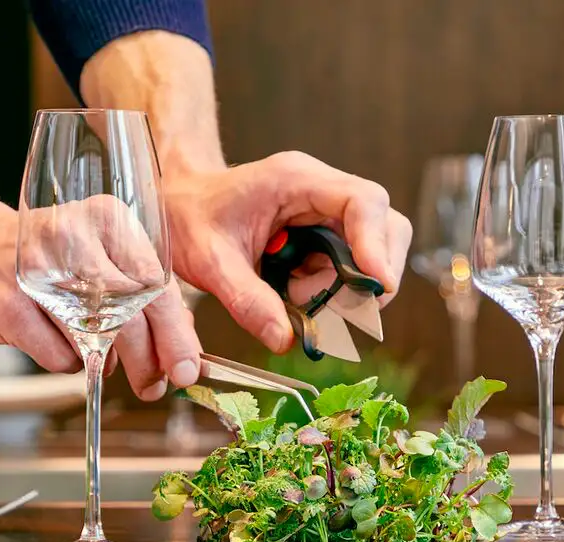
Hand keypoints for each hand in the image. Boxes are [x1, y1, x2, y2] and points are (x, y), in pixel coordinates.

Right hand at [0, 176, 200, 396]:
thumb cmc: (47, 258)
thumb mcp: (100, 255)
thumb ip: (142, 291)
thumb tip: (182, 341)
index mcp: (108, 220)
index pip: (158, 286)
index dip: (177, 335)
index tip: (186, 368)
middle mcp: (76, 239)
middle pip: (133, 317)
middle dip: (149, 362)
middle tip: (153, 385)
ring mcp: (42, 273)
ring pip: (98, 342)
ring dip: (106, 363)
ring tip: (99, 356)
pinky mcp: (13, 304)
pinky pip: (61, 357)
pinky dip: (67, 362)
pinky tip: (57, 342)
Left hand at [163, 152, 412, 351]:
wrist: (178, 203)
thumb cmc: (189, 216)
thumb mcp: (210, 262)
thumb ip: (246, 300)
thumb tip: (285, 340)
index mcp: (297, 180)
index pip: (363, 202)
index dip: (378, 244)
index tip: (378, 285)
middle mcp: (322, 191)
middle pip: (385, 227)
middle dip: (369, 276)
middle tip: (331, 307)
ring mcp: (326, 214)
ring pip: (372, 253)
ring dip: (346, 289)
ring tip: (296, 297)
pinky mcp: (324, 236)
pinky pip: (349, 268)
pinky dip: (332, 292)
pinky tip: (294, 293)